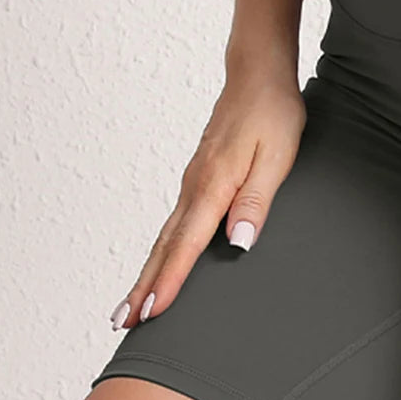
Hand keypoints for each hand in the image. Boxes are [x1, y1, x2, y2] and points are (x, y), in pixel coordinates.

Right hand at [108, 60, 307, 329]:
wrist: (258, 77)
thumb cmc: (273, 115)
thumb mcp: (277, 159)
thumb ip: (256, 202)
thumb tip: (238, 244)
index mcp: (213, 186)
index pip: (187, 244)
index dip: (171, 280)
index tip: (153, 311)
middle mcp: (195, 187)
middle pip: (165, 246)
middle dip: (144, 286)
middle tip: (123, 322)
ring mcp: (193, 182)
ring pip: (165, 236)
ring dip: (148, 272)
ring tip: (132, 304)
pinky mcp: (198, 179)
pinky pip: (175, 223)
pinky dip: (163, 250)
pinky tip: (162, 262)